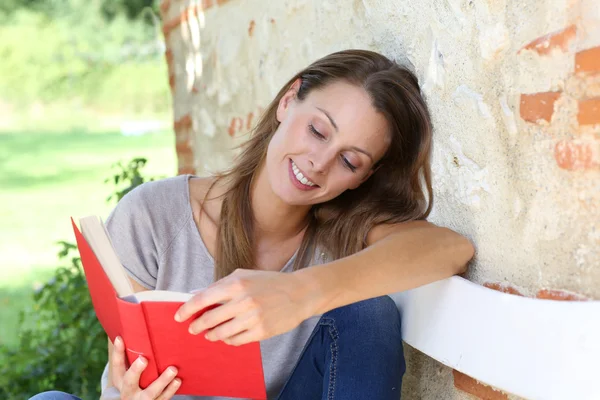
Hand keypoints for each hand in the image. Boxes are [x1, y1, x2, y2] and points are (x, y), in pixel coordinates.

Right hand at [111, 336, 180, 399]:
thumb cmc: (133, 382)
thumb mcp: (126, 374)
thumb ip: (129, 356)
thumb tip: (133, 327)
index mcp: (119, 380)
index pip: (116, 365)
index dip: (117, 352)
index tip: (120, 338)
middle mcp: (128, 392)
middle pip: (130, 381)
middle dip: (136, 370)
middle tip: (144, 359)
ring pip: (150, 393)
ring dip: (161, 381)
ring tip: (172, 369)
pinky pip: (162, 399)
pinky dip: (170, 390)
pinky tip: (178, 380)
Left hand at [174, 269, 319, 345]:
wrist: (300, 293)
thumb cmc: (270, 282)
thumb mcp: (244, 275)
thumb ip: (220, 285)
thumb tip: (196, 295)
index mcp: (237, 283)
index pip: (203, 298)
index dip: (187, 309)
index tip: (179, 316)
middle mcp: (243, 301)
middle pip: (209, 319)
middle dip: (197, 326)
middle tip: (194, 328)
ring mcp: (253, 318)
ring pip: (221, 333)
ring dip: (212, 335)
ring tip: (210, 333)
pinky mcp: (261, 332)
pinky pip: (236, 340)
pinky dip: (228, 339)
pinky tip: (228, 335)